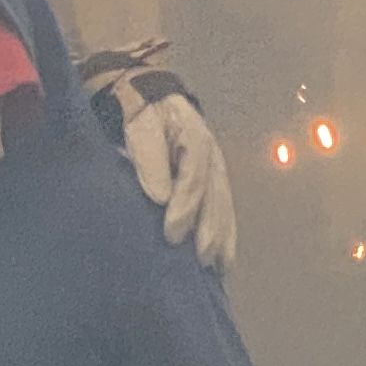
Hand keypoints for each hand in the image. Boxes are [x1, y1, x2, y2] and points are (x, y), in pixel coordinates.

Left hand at [122, 90, 237, 271]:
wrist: (148, 97)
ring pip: (224, 206)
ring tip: (221, 268)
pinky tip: (224, 259)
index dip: (185, 208)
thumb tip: (160, 198)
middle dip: (211, 231)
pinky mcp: (213, 181)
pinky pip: (223, 209)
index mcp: (195, 139)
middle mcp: (212, 157)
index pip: (193, 179)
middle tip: (202, 260)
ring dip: (224, 238)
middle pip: (216, 197)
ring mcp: (216, 169)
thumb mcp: (140, 128)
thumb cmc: (141, 114)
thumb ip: (149, 159)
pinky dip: (225, 234)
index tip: (173, 235)